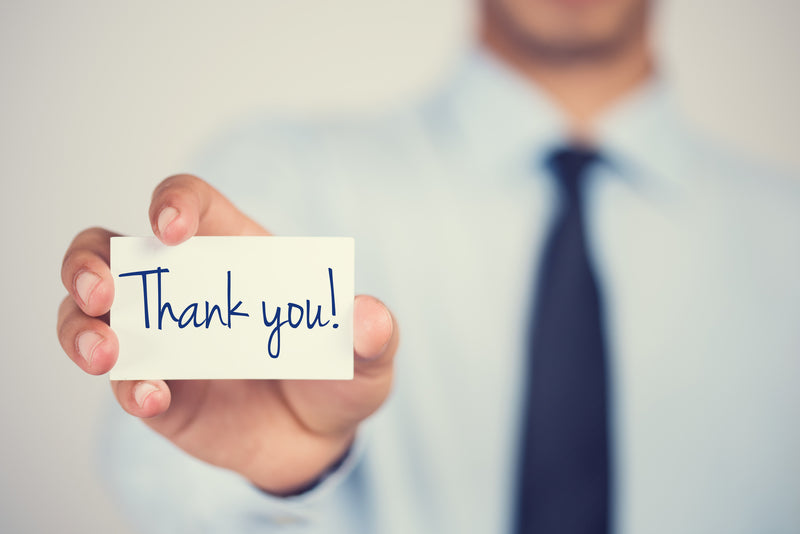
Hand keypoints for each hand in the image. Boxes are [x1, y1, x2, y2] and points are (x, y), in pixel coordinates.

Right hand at [57, 174, 397, 493]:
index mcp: (237, 255)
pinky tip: (154, 398)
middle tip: (104, 289)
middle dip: (89, 261)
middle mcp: (187, 289)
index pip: (190, 205)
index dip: (173, 203)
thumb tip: (370, 318)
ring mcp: (163, 339)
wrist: (321, 440)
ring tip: (107, 352)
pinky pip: (123, 380)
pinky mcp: (156, 389)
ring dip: (81, 326)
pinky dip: (129, 387)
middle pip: (109, 251)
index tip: (170, 227)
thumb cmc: (338, 375)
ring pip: (88, 314)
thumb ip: (374, 336)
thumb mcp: (368, 357)